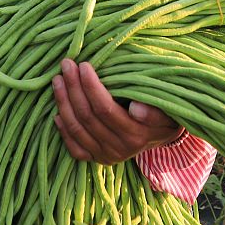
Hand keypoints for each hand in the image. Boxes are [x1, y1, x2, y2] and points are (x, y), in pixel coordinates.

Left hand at [52, 58, 182, 163]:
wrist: (163, 135)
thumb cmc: (164, 114)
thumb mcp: (167, 110)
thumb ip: (154, 111)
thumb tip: (135, 109)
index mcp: (135, 135)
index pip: (105, 109)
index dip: (91, 87)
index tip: (83, 65)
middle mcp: (119, 149)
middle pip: (87, 117)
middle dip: (73, 88)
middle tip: (66, 65)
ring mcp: (106, 156)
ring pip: (76, 129)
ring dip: (63, 103)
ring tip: (58, 80)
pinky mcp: (97, 160)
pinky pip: (74, 148)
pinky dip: (63, 130)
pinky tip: (57, 112)